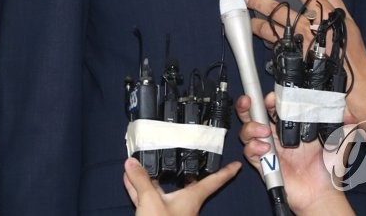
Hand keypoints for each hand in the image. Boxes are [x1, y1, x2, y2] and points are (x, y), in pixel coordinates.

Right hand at [123, 157, 240, 215]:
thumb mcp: (150, 201)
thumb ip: (141, 181)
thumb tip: (132, 162)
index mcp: (191, 199)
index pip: (213, 182)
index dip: (226, 172)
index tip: (237, 165)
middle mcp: (183, 205)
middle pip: (184, 183)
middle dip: (179, 170)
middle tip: (180, 155)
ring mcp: (169, 212)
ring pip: (161, 190)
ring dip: (150, 178)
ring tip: (140, 162)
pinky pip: (148, 199)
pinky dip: (139, 189)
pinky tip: (129, 179)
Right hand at [236, 93, 353, 215]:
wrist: (322, 193)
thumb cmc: (328, 169)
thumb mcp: (337, 144)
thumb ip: (341, 129)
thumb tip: (348, 115)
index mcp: (290, 126)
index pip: (274, 106)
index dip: (269, 99)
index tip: (272, 97)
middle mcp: (276, 135)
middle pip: (254, 115)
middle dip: (247, 105)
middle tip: (249, 101)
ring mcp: (269, 149)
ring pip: (247, 131)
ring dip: (251, 127)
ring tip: (264, 131)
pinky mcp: (264, 164)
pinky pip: (250, 152)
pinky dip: (253, 147)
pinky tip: (265, 148)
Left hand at [244, 0, 365, 123]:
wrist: (355, 82)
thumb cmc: (353, 52)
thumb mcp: (347, 20)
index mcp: (324, 14)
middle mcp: (310, 26)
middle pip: (278, 9)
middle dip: (259, 1)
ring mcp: (299, 44)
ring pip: (271, 29)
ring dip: (257, 24)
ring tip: (249, 20)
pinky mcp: (294, 60)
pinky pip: (275, 48)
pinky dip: (268, 42)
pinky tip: (261, 39)